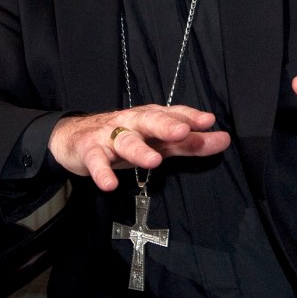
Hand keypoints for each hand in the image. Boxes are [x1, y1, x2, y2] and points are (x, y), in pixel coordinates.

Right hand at [48, 104, 230, 191]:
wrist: (73, 137)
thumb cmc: (122, 138)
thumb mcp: (156, 141)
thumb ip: (189, 143)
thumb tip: (223, 139)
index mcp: (149, 117)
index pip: (172, 113)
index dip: (190, 116)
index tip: (208, 121)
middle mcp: (131, 122)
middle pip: (149, 120)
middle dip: (166, 125)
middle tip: (183, 131)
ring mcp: (109, 135)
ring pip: (125, 140)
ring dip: (139, 149)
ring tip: (154, 161)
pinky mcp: (89, 151)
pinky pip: (96, 161)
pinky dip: (101, 172)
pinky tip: (110, 184)